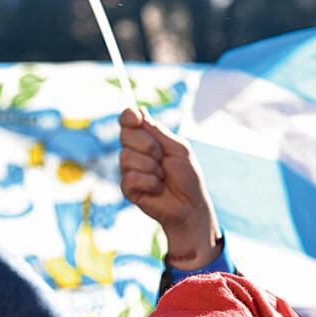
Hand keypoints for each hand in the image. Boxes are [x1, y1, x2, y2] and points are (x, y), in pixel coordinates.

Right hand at [118, 108, 219, 268]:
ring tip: (162, 177)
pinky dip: (150, 182)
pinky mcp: (128, 188)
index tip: (136, 119)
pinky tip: (158, 188)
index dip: (129, 117)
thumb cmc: (187, 176)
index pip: (127, 120)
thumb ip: (158, 132)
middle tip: (163, 158)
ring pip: (126, 157)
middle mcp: (134, 151)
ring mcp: (129, 170)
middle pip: (125, 135)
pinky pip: (131, 177)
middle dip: (148, 145)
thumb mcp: (178, 148)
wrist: (190, 205)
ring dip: (152, 167)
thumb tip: (139, 111)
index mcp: (146, 138)